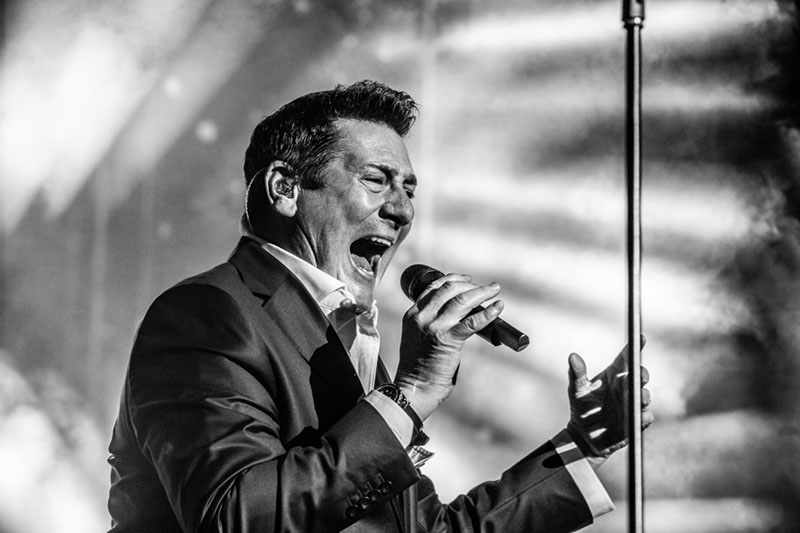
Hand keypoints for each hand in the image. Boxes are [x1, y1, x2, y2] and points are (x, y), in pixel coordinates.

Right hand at [394, 274, 502, 420]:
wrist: (414, 388)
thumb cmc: (419, 368)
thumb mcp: (417, 337)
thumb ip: (430, 323)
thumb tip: (458, 314)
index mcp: (412, 314)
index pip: (433, 287)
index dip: (453, 279)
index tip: (468, 280)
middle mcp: (421, 317)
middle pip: (449, 289)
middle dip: (471, 285)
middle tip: (487, 288)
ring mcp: (433, 327)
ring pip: (461, 300)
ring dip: (482, 292)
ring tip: (495, 290)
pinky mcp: (447, 339)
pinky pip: (472, 321)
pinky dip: (488, 312)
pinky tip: (498, 307)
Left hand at [566, 342, 653, 457]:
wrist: (585, 436)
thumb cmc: (581, 408)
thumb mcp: (576, 390)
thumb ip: (576, 373)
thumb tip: (572, 356)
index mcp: (614, 375)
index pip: (626, 357)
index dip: (634, 346)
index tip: (639, 337)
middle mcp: (626, 387)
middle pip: (639, 375)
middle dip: (642, 373)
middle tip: (639, 374)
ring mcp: (633, 404)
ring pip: (644, 396)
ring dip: (643, 396)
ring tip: (638, 397)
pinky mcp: (636, 421)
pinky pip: (645, 417)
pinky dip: (643, 416)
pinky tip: (640, 416)